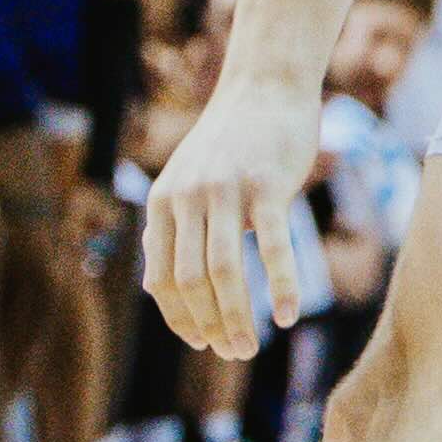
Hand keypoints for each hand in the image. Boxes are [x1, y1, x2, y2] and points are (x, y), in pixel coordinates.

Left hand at [141, 72, 320, 359]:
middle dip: (208, 326)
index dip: (180, 318)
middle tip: (234, 353)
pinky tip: (288, 316)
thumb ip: (169, 232)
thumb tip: (154, 288)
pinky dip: (280, 286)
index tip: (203, 343)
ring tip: (249, 347)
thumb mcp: (184, 184)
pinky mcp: (266, 185)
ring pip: (223, 271)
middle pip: (190, 282)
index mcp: (163, 204)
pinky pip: (273, 246)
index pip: (161, 279)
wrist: (264, 87)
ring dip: (236, 317)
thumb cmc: (229, 144)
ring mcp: (225, 191)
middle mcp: (186, 198)